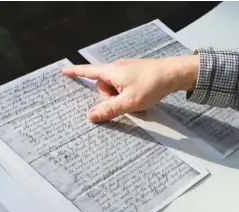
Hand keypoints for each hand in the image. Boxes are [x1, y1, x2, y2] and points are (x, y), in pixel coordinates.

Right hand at [62, 56, 198, 121]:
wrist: (175, 73)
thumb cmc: (152, 85)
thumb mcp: (129, 102)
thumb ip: (109, 110)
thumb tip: (90, 117)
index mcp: (111, 72)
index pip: (88, 72)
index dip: (75, 73)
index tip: (63, 72)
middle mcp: (116, 68)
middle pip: (102, 86)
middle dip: (109, 98)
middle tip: (124, 102)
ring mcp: (126, 70)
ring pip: (113, 88)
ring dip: (119, 97)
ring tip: (135, 99)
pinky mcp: (134, 73)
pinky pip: (123, 85)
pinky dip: (126, 93)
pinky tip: (139, 96)